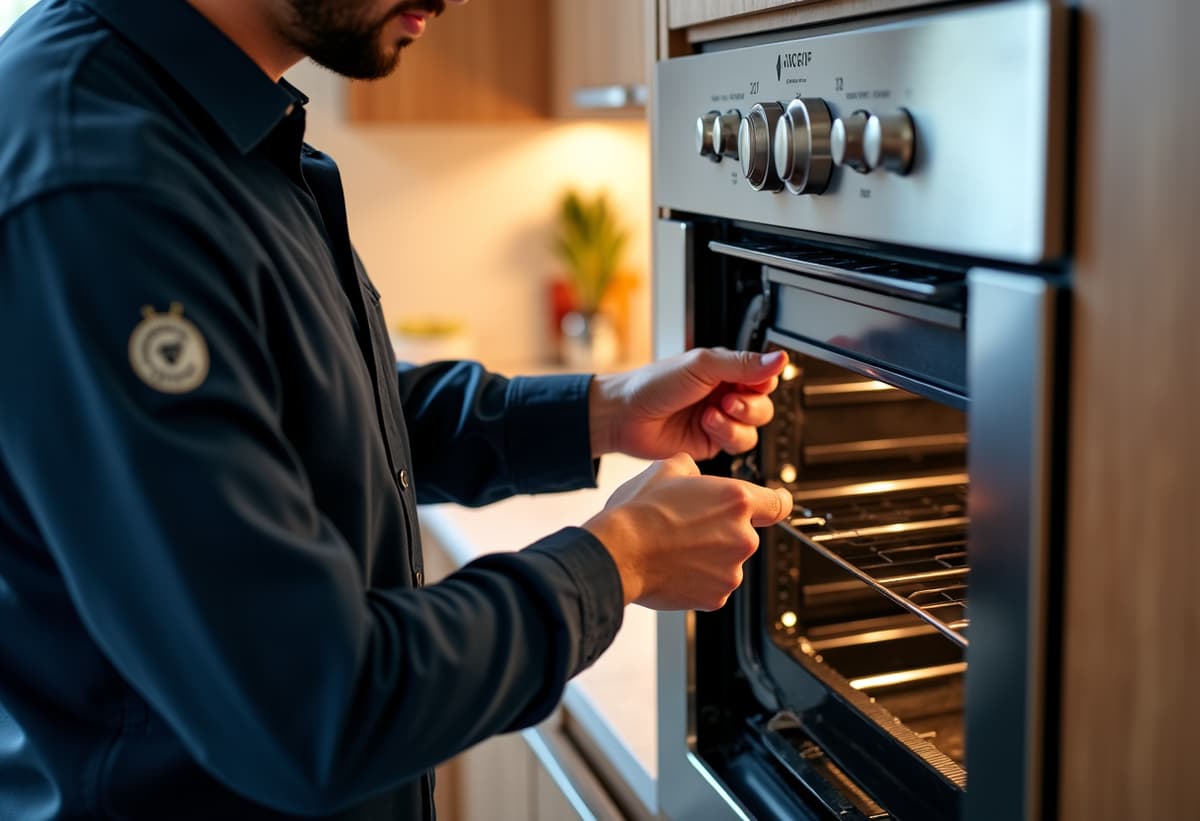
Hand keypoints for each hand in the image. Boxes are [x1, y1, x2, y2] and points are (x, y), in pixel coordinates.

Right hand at [584, 454, 793, 609]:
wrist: (617, 553)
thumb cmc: (638, 513)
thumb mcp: (665, 469)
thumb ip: (693, 470)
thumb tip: (694, 476)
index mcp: (736, 500)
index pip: (778, 503)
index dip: (775, 503)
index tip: (776, 505)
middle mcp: (742, 537)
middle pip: (743, 533)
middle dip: (720, 531)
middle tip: (687, 527)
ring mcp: (731, 570)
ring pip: (726, 561)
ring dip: (708, 556)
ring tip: (674, 548)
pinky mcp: (716, 597)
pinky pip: (713, 585)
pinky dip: (697, 579)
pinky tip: (674, 567)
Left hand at [589, 348, 787, 459]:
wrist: (625, 416)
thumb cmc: (654, 384)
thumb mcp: (702, 365)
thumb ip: (743, 364)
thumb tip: (780, 358)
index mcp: (725, 371)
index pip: (764, 376)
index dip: (763, 381)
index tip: (753, 382)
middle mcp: (725, 395)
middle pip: (764, 405)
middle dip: (750, 405)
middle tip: (727, 400)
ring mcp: (720, 421)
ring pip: (754, 428)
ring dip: (736, 422)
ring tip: (712, 414)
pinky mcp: (712, 443)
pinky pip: (738, 445)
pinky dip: (727, 435)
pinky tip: (707, 425)